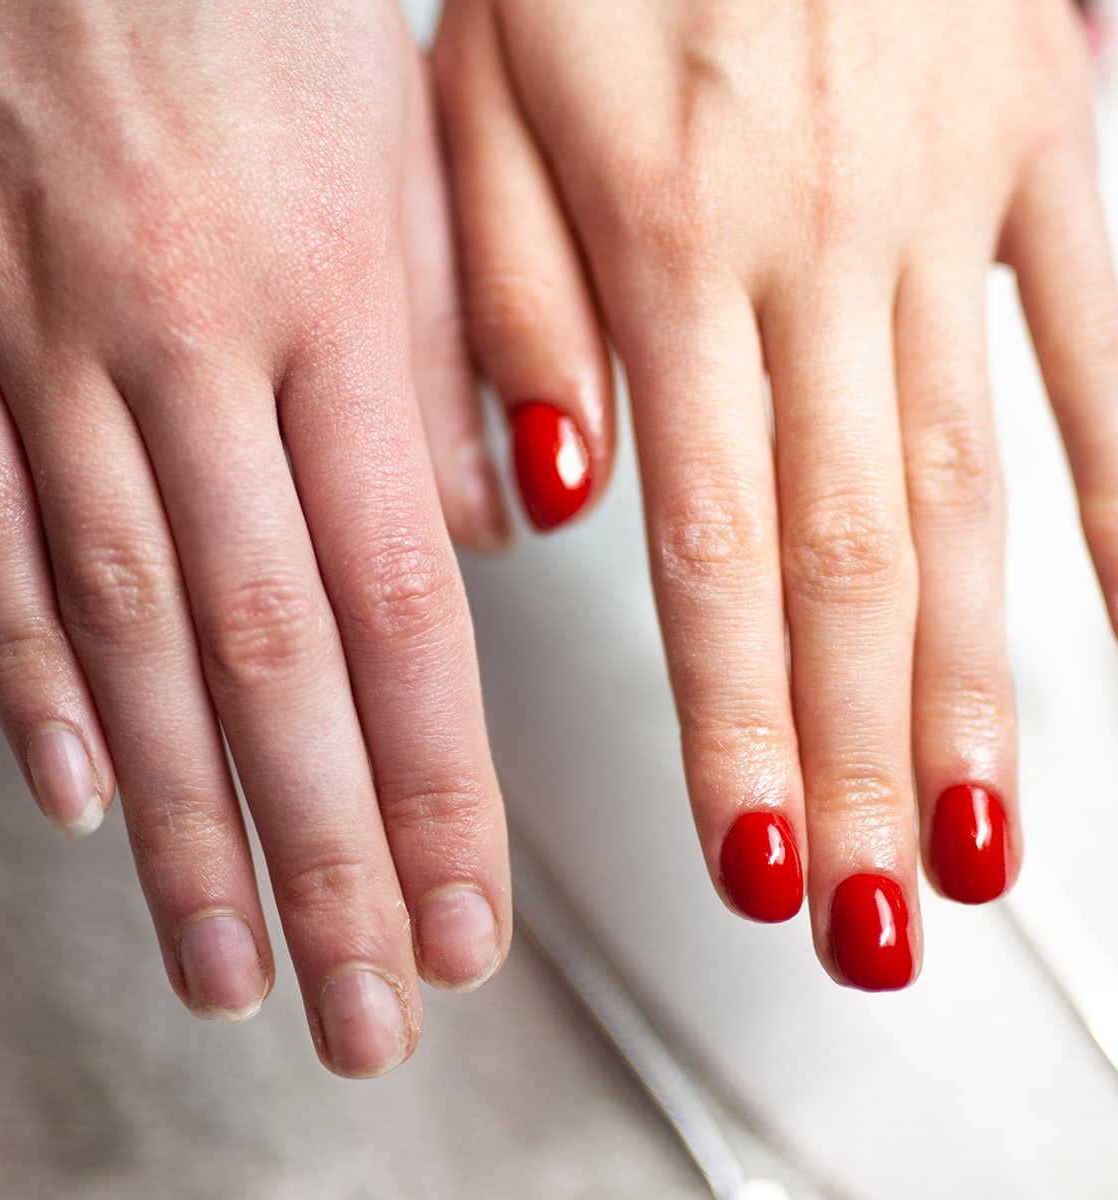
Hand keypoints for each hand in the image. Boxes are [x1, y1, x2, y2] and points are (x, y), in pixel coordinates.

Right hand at [0, 0, 510, 1074]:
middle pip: (269, 664)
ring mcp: (39, 342)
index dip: (437, 789)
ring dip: (186, 823)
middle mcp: (185, 349)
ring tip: (233, 965)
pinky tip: (85, 799)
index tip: (465, 921)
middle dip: (321, 862)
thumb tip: (478, 542)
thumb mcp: (407, 158)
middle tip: (362, 1010)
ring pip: (127, 634)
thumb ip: (444, 366)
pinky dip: (32, 679)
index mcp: (329, 307)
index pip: (404, 611)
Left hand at [435, 0, 1114, 988]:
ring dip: (978, 686)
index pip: (700, 550)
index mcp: (663, 250)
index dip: (734, 723)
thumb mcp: (482, 98)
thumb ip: (514, 303)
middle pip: (840, 566)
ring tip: (978, 845)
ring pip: (962, 492)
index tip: (751, 860)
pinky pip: (1104, 336)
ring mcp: (946, 201)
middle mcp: (812, 252)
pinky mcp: (1040, 138)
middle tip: (867, 920)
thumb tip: (563, 497)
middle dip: (854, 761)